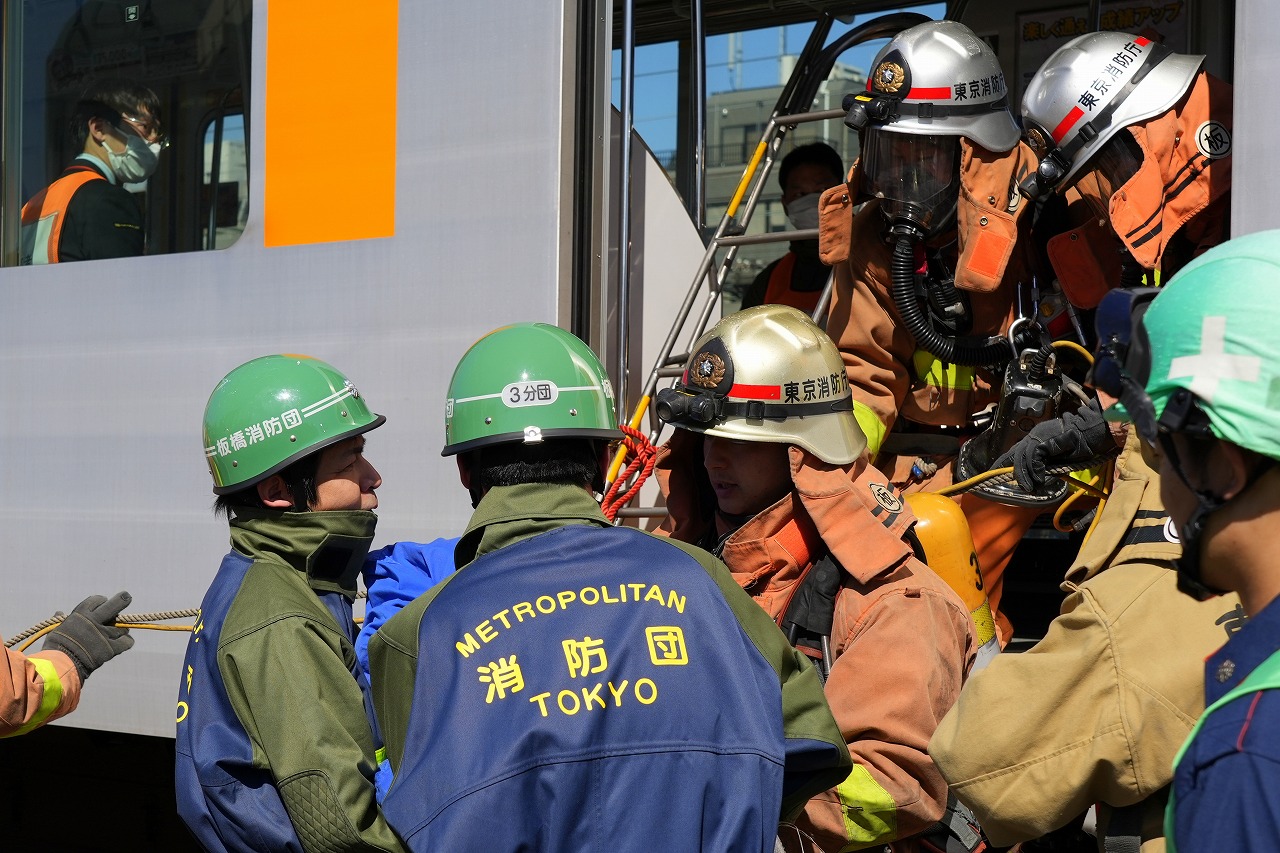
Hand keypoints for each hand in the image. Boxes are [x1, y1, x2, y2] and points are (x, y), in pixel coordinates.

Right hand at [41, 591, 134, 680]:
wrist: (59, 667)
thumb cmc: (55, 648)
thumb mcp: (56, 629)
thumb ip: (63, 621)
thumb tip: (59, 612)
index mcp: (81, 614)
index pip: (96, 600)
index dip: (100, 601)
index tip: (102, 603)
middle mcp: (95, 621)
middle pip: (115, 605)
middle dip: (122, 599)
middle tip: (126, 597)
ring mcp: (105, 634)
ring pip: (122, 626)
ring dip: (121, 628)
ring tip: (116, 632)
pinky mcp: (111, 648)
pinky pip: (127, 642)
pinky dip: (126, 641)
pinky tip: (123, 641)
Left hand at [993, 400, 1117, 491]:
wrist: (1091, 433)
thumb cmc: (1078, 447)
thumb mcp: (1056, 459)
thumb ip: (1044, 465)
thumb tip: (1034, 479)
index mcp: (1034, 439)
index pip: (1014, 451)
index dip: (1002, 463)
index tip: (993, 473)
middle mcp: (1033, 435)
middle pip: (1015, 455)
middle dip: (1015, 473)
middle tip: (1023, 487)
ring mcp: (1038, 436)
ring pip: (1022, 457)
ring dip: (1026, 475)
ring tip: (1031, 486)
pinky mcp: (1044, 439)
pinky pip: (1034, 456)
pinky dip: (1035, 469)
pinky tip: (1040, 477)